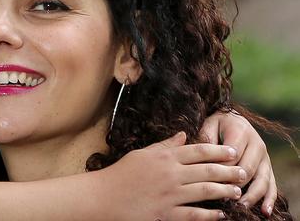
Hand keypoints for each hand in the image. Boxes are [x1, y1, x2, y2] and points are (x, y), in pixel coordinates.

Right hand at [100, 132, 244, 220]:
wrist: (105, 196)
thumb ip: (165, 144)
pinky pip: (194, 214)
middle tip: (243, 171)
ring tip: (237, 191)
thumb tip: (183, 135)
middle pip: (206, 170)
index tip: (232, 151)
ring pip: (205, 191)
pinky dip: (210, 215)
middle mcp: (170, 174)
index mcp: (164, 157)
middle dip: (228, 171)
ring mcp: (170, 195)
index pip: (197, 150)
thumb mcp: (142, 153)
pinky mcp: (167, 214)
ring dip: (224, 191)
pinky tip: (221, 215)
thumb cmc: (122, 173)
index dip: (218, 151)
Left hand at [201, 110, 275, 216]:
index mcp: (242, 131)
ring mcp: (265, 157)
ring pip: (262, 179)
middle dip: (236, 184)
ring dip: (252, 195)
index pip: (233, 154)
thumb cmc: (217, 125)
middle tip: (224, 198)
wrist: (234, 119)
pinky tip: (264, 211)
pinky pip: (271, 184)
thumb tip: (204, 156)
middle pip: (248, 168)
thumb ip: (206, 138)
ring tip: (241, 206)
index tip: (211, 181)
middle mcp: (257, 144)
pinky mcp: (268, 167)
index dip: (222, 168)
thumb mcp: (209, 124)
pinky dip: (269, 199)